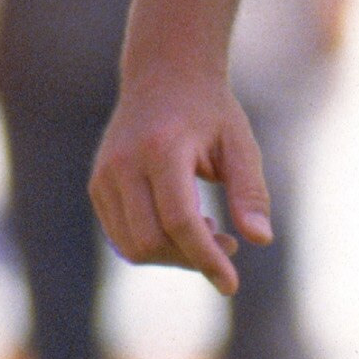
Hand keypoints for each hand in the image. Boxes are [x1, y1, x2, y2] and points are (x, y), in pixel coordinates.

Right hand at [90, 69, 272, 296]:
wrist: (164, 74)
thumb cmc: (210, 111)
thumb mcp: (241, 144)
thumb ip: (251, 192)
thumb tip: (260, 240)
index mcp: (162, 148)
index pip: (180, 220)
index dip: (206, 258)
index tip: (231, 284)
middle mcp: (124, 162)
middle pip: (152, 241)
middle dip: (192, 258)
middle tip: (228, 243)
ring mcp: (104, 174)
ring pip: (132, 247)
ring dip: (173, 256)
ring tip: (207, 230)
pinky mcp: (98, 185)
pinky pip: (122, 237)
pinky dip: (154, 245)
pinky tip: (183, 225)